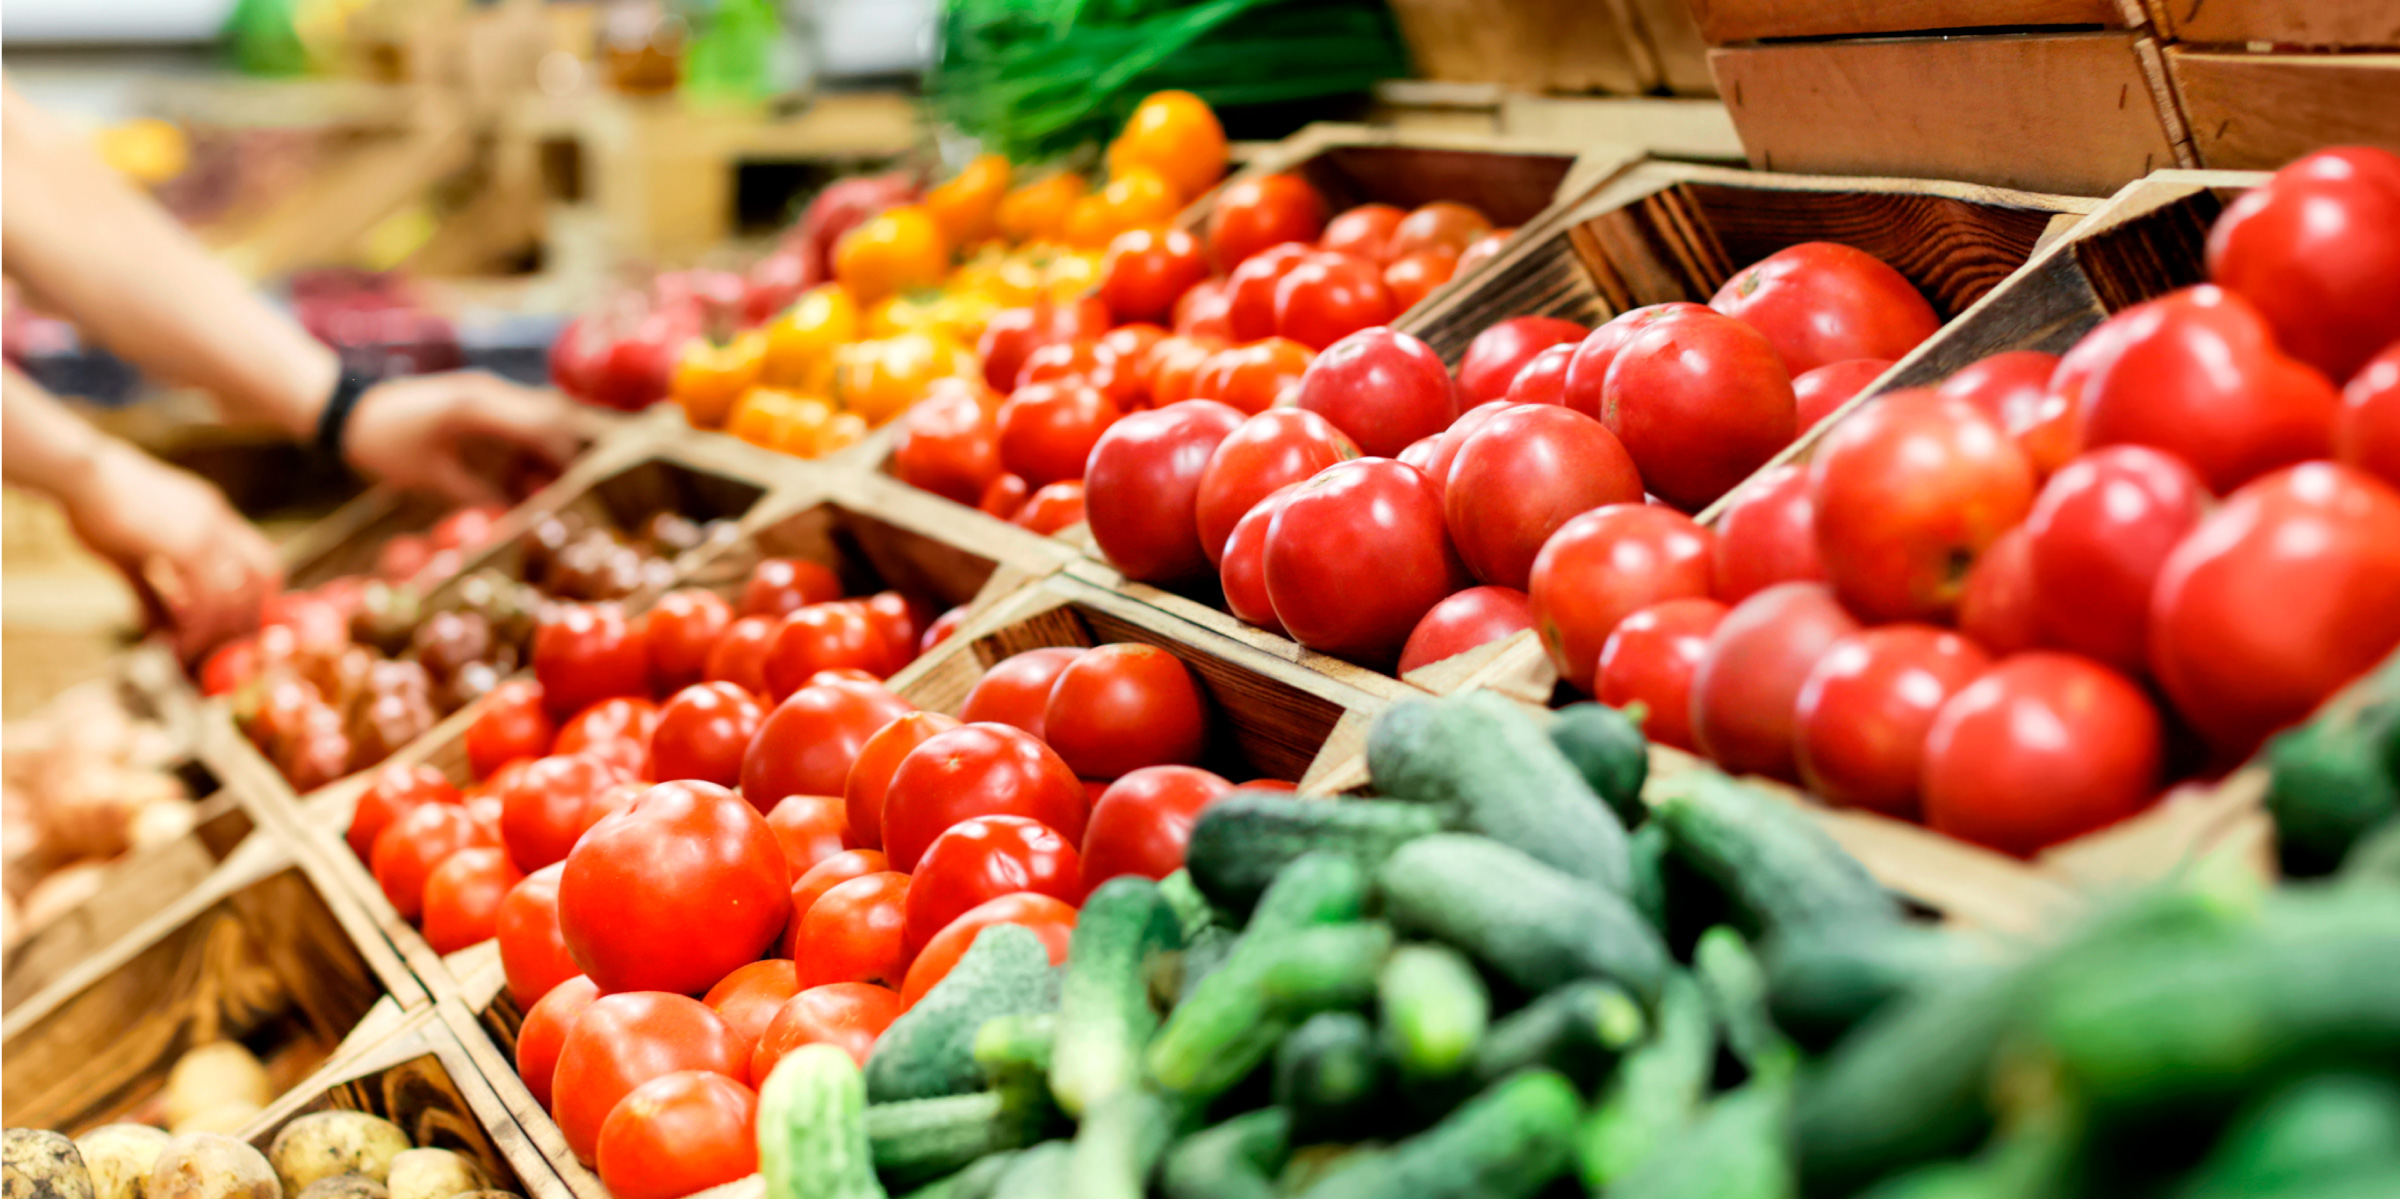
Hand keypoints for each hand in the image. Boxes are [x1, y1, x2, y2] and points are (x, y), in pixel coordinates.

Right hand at [62, 443, 281, 662]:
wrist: (77, 471)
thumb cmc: (96, 507)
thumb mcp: (129, 555)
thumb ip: (150, 592)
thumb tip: (156, 629)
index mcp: (213, 516)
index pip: (260, 559)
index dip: (256, 597)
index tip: (236, 626)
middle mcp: (219, 521)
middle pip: (263, 576)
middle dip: (247, 616)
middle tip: (221, 647)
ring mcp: (208, 530)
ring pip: (237, 594)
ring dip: (216, 630)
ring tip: (192, 651)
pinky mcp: (187, 544)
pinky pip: (207, 596)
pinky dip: (196, 626)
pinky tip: (175, 641)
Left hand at [344, 372, 599, 504]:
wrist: (347, 408)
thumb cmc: (383, 442)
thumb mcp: (429, 476)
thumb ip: (476, 494)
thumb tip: (515, 518)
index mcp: (478, 405)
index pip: (543, 426)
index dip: (564, 459)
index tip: (573, 492)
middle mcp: (490, 392)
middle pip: (551, 417)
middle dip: (565, 456)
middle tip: (565, 495)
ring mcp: (486, 393)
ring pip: (540, 418)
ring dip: (547, 454)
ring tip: (543, 494)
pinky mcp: (479, 401)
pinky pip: (518, 422)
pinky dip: (528, 450)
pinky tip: (524, 481)